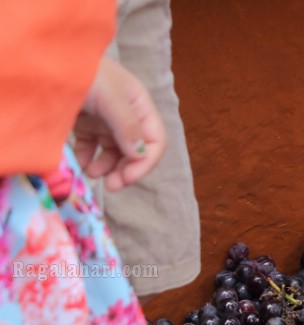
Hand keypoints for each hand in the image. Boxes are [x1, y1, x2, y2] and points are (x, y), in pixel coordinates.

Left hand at [73, 57, 166, 191]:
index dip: (146, 162)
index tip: (128, 177)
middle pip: (135, 150)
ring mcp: (105, 120)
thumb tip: (141, 155)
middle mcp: (126, 115)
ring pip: (114, 153)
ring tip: (92, 174)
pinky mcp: (85, 124)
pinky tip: (81, 163)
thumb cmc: (84, 71)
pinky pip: (91, 148)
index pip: (154, 140)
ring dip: (107, 167)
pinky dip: (88, 159)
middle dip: (126, 169)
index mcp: (140, 105)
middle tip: (112, 186)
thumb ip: (127, 125)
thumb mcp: (110, 96)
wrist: (46, 58)